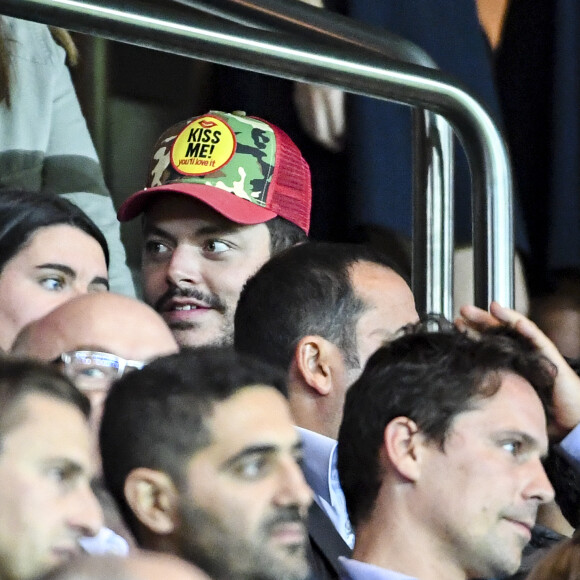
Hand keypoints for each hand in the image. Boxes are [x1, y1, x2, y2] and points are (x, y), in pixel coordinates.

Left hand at [458, 301, 579, 438]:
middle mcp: (523, 352)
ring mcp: (537, 353)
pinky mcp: (551, 359)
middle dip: (482, 319)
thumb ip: (491, 386)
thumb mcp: (508, 394)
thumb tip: (462, 387)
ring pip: (519, 329)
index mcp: (510, 359)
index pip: (489, 340)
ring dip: (505, 317)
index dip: (473, 331)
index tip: (456, 324)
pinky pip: (540, 342)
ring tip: (492, 307)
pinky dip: (529, 331)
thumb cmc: (539, 408)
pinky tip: (517, 323)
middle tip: (464, 310)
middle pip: (500, 330)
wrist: (568, 422)